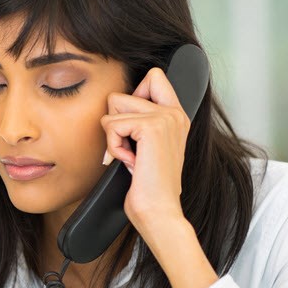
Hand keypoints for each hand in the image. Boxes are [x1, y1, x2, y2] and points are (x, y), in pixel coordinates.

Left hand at [100, 67, 190, 229]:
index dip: (130, 97)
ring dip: (113, 137)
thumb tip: (114, 105)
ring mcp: (164, 117)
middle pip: (120, 94)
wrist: (159, 211)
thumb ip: (139, 123)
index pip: (153, 77)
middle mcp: (174, 112)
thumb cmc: (149, 186)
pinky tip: (129, 162)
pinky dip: (113, 146)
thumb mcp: (145, 148)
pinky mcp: (151, 126)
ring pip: (113, 107)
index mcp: (176, 116)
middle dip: (114, 124)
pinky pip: (112, 124)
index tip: (131, 128)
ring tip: (130, 157)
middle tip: (129, 149)